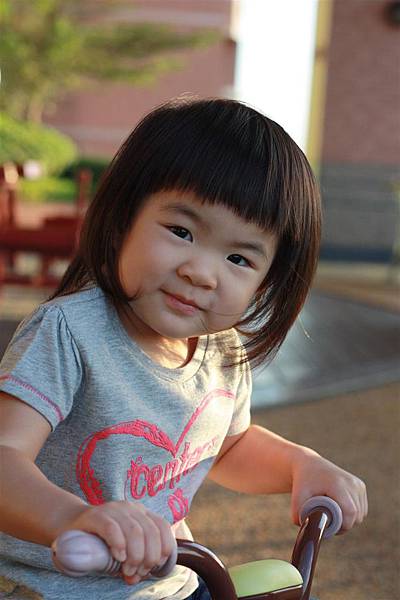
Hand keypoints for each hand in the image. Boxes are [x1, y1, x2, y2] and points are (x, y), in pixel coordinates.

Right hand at [56, 501, 175, 584]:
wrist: (70, 524)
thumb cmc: (99, 540)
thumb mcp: (121, 548)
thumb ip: (132, 560)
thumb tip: (137, 578)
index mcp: (141, 513)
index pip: (162, 527)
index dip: (163, 549)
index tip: (153, 567)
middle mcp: (130, 508)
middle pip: (151, 532)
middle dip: (148, 557)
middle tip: (136, 573)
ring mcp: (114, 509)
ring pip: (135, 531)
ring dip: (135, 555)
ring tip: (127, 569)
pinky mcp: (96, 515)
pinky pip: (112, 528)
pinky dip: (119, 544)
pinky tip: (118, 556)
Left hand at [290, 449, 367, 532]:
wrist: (309, 464)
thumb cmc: (303, 482)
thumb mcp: (297, 496)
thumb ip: (297, 515)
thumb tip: (306, 530)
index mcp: (337, 484)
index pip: (350, 512)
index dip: (343, 526)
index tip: (330, 528)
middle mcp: (351, 482)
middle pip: (357, 516)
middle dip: (345, 525)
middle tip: (329, 524)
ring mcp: (357, 483)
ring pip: (361, 514)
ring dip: (350, 520)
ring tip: (333, 517)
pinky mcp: (360, 485)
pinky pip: (362, 508)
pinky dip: (354, 514)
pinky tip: (341, 510)